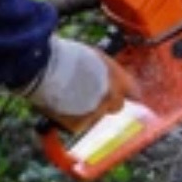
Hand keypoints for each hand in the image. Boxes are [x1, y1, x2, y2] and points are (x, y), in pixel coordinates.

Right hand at [22, 37, 139, 133]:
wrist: (47, 69)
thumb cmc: (67, 56)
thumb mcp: (95, 56)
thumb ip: (105, 70)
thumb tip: (106, 75)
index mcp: (118, 79)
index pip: (134, 92)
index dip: (130, 94)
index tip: (130, 96)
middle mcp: (112, 98)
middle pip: (117, 107)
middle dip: (106, 102)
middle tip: (90, 94)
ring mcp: (96, 113)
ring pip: (96, 116)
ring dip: (87, 110)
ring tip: (69, 97)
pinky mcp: (79, 125)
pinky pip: (78, 124)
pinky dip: (71, 119)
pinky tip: (60, 106)